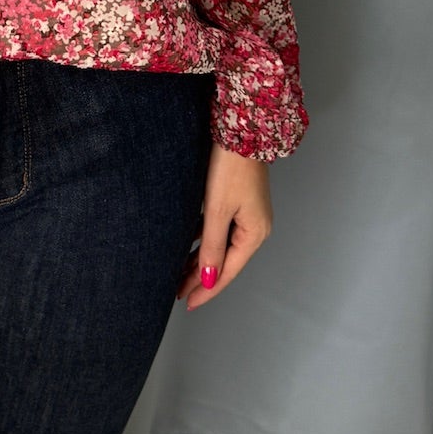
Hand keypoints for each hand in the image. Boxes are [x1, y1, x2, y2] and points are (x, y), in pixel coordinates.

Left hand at [175, 144, 272, 308]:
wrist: (241, 130)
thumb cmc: (231, 167)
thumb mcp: (218, 211)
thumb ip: (211, 246)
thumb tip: (208, 278)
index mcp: (254, 233)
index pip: (227, 271)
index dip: (207, 289)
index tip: (189, 303)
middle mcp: (254, 227)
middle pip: (224, 260)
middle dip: (201, 277)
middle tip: (178, 292)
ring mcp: (247, 214)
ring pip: (220, 245)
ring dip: (200, 259)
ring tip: (179, 274)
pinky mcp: (238, 201)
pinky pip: (219, 229)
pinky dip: (203, 240)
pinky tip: (187, 246)